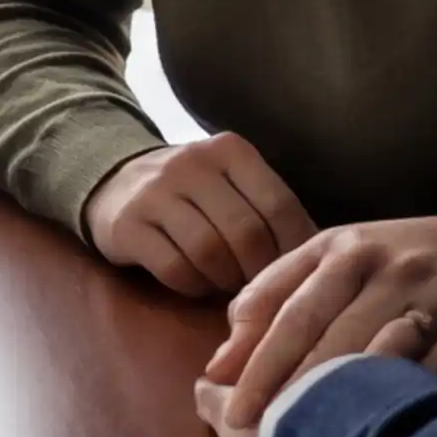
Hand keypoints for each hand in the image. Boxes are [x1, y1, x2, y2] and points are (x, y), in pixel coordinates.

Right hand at [78, 133, 315, 296]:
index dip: (295, 247)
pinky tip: (196, 282)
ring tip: (228, 284)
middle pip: (245, 233)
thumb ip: (269, 208)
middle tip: (260, 286)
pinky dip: (193, 285)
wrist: (113, 180)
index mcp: (229, 150)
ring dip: (225, 280)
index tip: (297, 271)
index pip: (279, 205)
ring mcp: (154, 192)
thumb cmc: (193, 193)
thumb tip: (322, 258)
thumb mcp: (232, 182)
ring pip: (209, 252)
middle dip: (258, 270)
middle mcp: (191, 163)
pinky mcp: (126, 225)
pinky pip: (174, 269)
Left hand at [203, 214, 436, 434]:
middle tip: (244, 423)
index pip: (283, 301)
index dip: (250, 347)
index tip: (217, 386)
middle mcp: (377, 265)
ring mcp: (422, 296)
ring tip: (294, 431)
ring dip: (327, 394)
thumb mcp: (338, 255)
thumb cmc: (398, 259)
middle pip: (317, 329)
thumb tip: (229, 346)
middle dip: (276, 380)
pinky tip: (364, 425)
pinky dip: (390, 398)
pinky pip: (421, 370)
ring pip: (364, 352)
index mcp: (339, 246)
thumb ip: (281, 290)